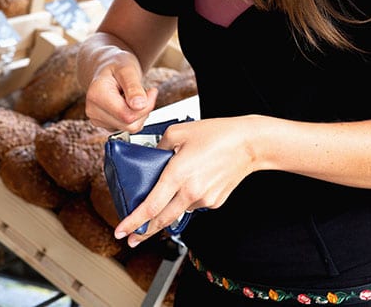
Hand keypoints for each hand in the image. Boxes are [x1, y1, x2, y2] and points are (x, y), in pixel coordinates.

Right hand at [83, 46, 157, 132]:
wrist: (107, 66)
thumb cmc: (117, 64)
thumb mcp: (128, 69)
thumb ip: (133, 87)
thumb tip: (139, 105)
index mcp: (97, 95)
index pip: (127, 115)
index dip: (145, 106)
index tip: (152, 91)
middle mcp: (93, 110)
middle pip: (129, 125)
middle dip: (144, 110)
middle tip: (146, 92)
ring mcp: (97, 119)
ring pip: (130, 128)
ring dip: (140, 114)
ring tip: (135, 96)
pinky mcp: (104, 124)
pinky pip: (127, 128)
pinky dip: (134, 117)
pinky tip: (129, 102)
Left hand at [114, 116, 260, 246]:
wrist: (249, 144)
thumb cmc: (217, 134)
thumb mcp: (178, 131)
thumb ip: (159, 146)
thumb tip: (151, 157)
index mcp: (177, 174)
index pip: (150, 206)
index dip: (133, 222)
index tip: (121, 231)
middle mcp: (190, 191)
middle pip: (161, 220)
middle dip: (143, 232)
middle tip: (131, 238)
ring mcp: (204, 199)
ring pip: (178, 210)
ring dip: (168, 208)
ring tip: (172, 190)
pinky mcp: (214, 202)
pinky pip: (194, 204)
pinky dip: (187, 198)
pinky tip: (194, 182)